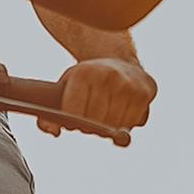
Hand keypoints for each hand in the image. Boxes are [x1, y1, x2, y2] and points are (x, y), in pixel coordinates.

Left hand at [40, 58, 156, 139]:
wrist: (119, 61)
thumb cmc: (88, 80)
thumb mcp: (65, 89)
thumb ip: (49, 116)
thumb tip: (54, 132)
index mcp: (83, 73)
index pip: (74, 114)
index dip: (73, 123)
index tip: (73, 120)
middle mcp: (107, 76)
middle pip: (95, 122)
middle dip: (91, 126)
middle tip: (90, 118)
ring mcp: (128, 84)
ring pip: (114, 125)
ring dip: (109, 127)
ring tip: (106, 112)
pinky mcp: (144, 92)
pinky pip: (132, 123)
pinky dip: (125, 124)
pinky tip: (121, 110)